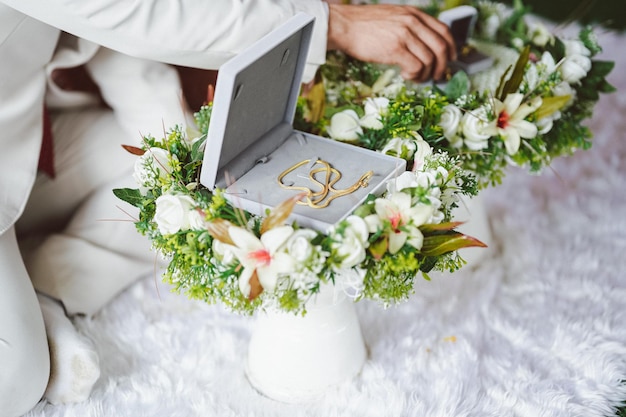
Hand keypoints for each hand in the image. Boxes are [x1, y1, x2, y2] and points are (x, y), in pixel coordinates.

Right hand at [326, 3, 456, 81]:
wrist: (344, 26)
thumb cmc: (363, 26)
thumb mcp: (392, 17)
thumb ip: (408, 26)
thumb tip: (421, 45)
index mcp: (413, 14)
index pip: (443, 31)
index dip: (451, 47)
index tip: (450, 59)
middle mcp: (412, 22)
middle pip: (441, 48)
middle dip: (442, 66)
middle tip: (437, 76)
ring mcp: (404, 35)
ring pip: (429, 60)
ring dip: (424, 74)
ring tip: (414, 77)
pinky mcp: (395, 49)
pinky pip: (416, 67)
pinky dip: (414, 75)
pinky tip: (404, 75)